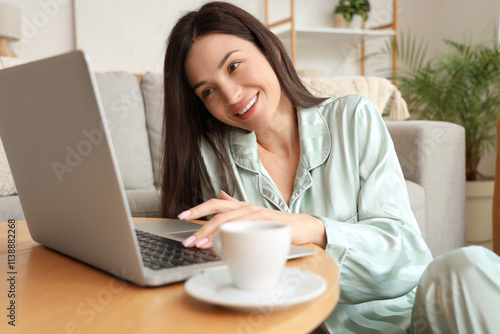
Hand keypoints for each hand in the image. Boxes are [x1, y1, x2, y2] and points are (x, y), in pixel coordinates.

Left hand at [179, 191, 326, 248]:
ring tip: (200, 245)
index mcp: (241, 206)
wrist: (301, 226)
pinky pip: (247, 230)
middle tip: (188, 240)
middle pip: (219, 214)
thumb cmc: (274, 223)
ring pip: (230, 222)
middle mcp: (247, 208)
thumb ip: (235, 205)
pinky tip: (226, 245)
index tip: (182, 216)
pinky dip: (235, 237)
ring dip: (213, 234)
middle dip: (201, 227)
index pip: (216, 203)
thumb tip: (221, 193)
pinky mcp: (267, 225)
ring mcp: (257, 216)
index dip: (198, 208)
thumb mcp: (252, 214)